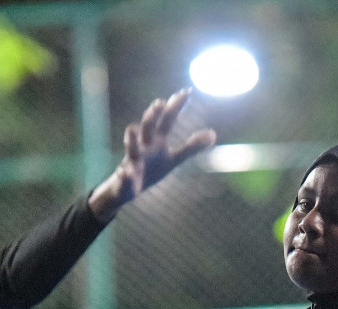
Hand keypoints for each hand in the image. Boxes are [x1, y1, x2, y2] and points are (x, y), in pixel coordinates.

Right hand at [89, 89, 215, 222]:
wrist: (126, 188)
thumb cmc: (151, 168)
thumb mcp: (173, 160)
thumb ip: (191, 148)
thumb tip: (213, 134)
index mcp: (157, 141)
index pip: (167, 120)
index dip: (176, 107)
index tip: (186, 91)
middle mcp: (144, 146)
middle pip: (148, 127)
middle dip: (152, 116)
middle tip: (160, 103)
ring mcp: (132, 161)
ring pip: (131, 148)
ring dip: (132, 140)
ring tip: (131, 130)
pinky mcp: (124, 179)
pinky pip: (123, 177)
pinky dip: (124, 175)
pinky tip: (125, 173)